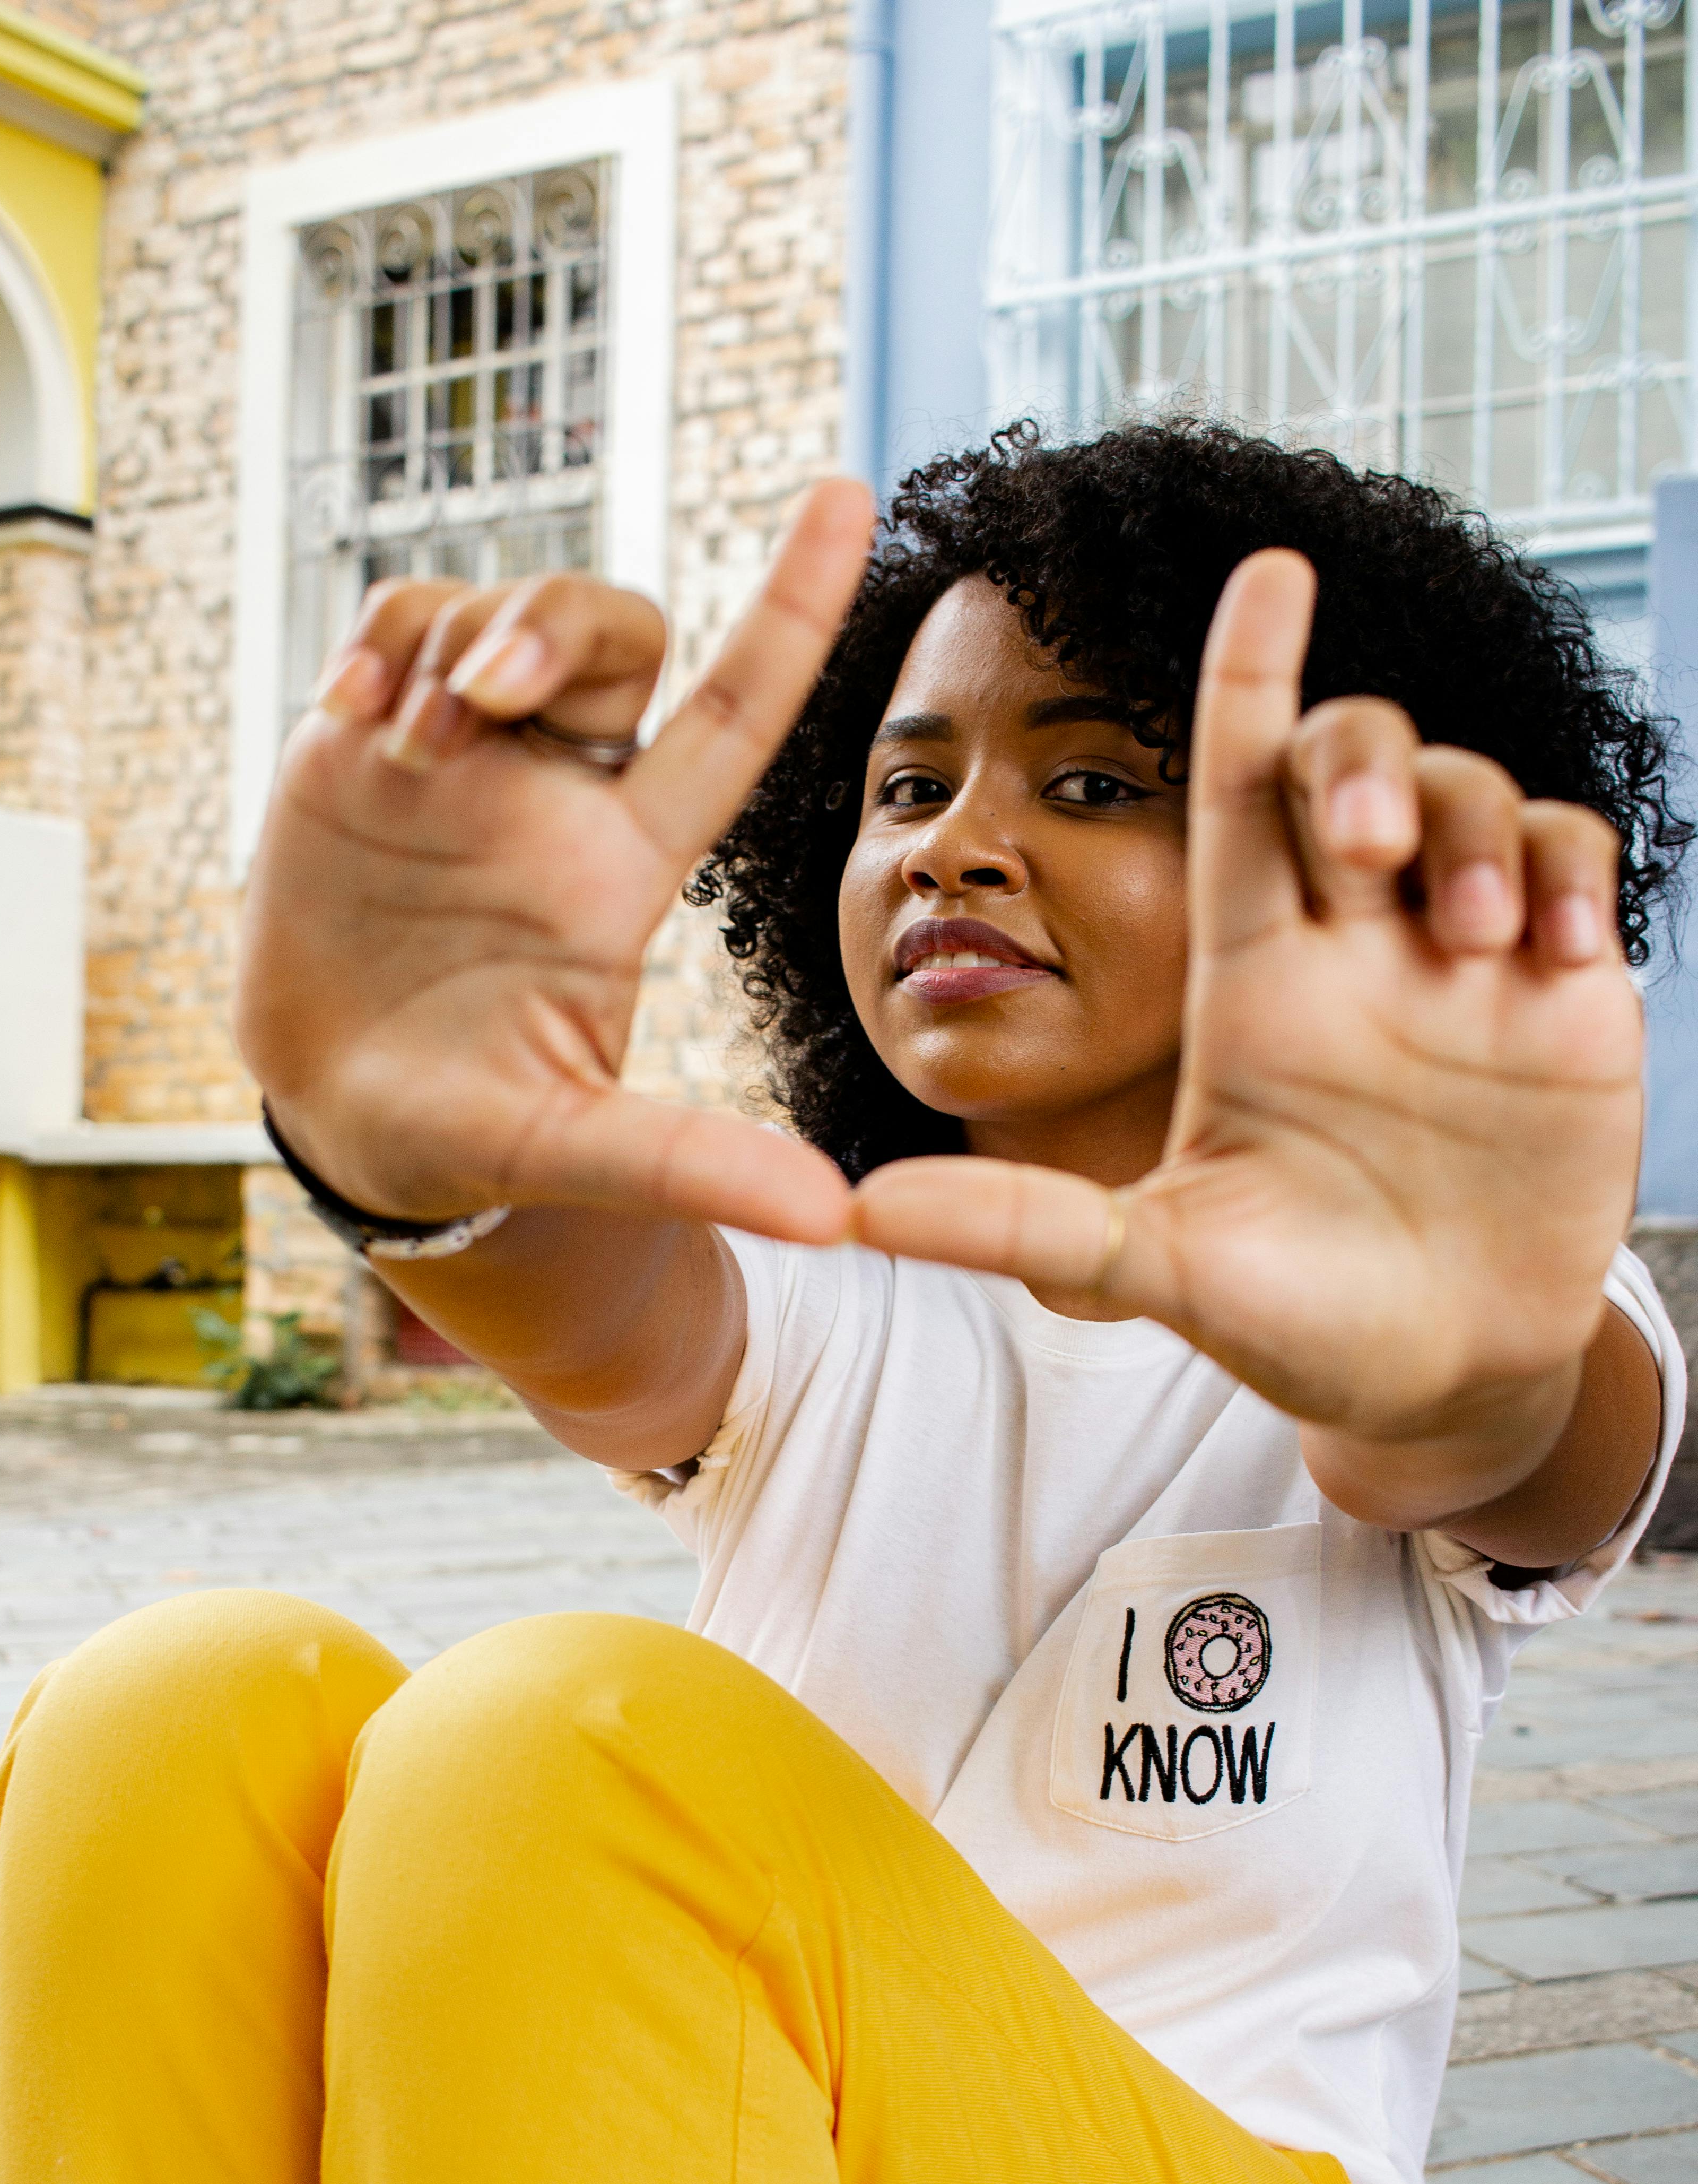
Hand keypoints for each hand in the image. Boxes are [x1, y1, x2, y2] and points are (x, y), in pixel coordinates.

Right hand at [235, 481, 875, 1237]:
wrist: (342, 1117)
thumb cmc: (469, 1133)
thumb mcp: (577, 1149)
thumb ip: (690, 1163)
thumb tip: (831, 1215)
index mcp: (625, 862)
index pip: (734, 712)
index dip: (794, 606)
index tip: (849, 493)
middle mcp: (558, 793)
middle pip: (611, 632)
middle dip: (549, 625)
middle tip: (476, 703)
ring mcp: (461, 762)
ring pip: (496, 614)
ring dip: (455, 641)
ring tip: (405, 737)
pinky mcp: (366, 745)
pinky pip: (395, 629)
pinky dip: (379, 642)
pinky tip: (354, 711)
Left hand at [851, 552, 1644, 1501]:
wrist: (1430, 1374)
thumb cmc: (1287, 1316)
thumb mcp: (1152, 1266)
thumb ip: (1021, 1226)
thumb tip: (852, 1214)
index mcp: (1244, 976)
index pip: (1237, 789)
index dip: (1249, 674)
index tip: (1265, 570)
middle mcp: (1348, 942)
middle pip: (1348, 761)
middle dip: (1361, 762)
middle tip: (1367, 855)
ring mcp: (1456, 960)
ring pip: (1466, 792)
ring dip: (1470, 832)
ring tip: (1467, 947)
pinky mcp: (1558, 990)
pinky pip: (1569, 858)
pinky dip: (1563, 872)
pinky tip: (1548, 955)